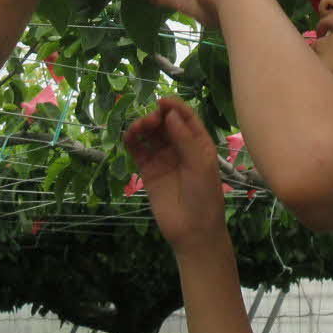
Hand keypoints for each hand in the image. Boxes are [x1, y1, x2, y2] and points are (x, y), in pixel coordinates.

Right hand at [124, 98, 230, 252]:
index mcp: (198, 143)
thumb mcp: (200, 165)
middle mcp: (180, 148)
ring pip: (150, 135)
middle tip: (150, 120)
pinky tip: (128, 136)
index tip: (161, 101)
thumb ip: (185, 139)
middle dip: (156, 117)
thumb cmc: (204, 196)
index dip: (174, 107)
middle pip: (165, 123)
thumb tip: (170, 114)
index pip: (186, 118)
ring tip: (139, 129)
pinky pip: (138, 151)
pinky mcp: (148, 171)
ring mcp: (163, 159)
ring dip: (142, 127)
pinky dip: (132, 141)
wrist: (193, 230)